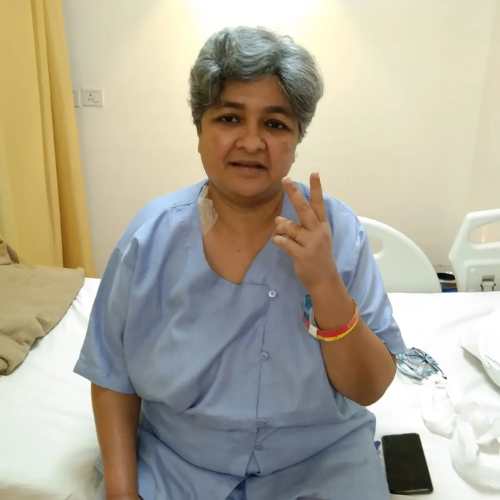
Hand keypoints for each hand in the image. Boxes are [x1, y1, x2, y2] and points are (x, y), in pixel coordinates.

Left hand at [273, 173, 337, 289]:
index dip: (317, 188)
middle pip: (304, 208)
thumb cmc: (318, 256)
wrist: (324, 279)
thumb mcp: (317, 238)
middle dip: (294, 193)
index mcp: (322, 226)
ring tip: (280, 231)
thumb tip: (279, 219)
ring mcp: (310, 243)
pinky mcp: (301, 254)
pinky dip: (278, 240)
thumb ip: (301, 227)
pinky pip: (283, 242)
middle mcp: (318, 231)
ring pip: (289, 226)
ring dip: (280, 226)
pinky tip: (279, 242)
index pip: (319, 203)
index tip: (314, 172)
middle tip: (285, 179)